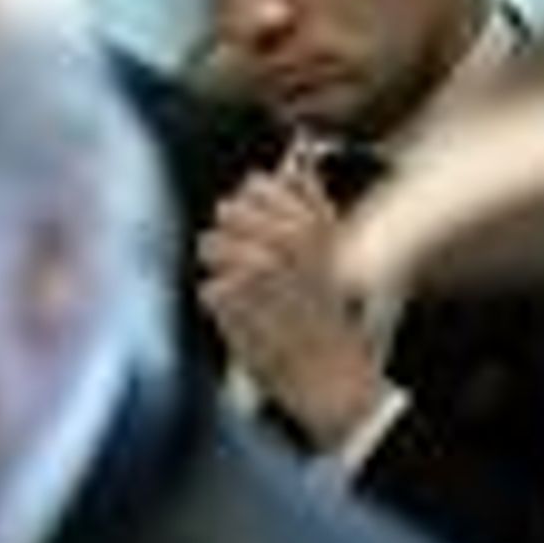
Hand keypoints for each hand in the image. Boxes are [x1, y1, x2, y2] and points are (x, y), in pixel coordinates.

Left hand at [198, 138, 386, 449]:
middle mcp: (282, 235)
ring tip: (250, 298)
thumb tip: (294, 169)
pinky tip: (248, 320)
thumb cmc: (331, 317)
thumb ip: (312, 204)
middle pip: (226, 212)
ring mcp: (252, 263)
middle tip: (255, 273)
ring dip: (222, 270)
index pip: (256, 185)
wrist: (329, 373)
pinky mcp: (229, 294)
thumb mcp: (335, 252)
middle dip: (233, 238)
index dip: (253, 209)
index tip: (262, 233)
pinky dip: (222, 307)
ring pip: (209, 245)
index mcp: (308, 219)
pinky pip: (208, 288)